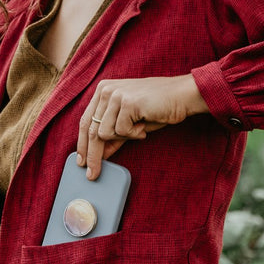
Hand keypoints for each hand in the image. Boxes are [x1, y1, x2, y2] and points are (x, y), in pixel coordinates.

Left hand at [76, 74, 208, 179]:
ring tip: (139, 129)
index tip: (81, 162)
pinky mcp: (127, 102)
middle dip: (92, 155)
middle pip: (91, 130)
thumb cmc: (158, 108)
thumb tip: (98, 155)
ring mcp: (116, 94)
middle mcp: (106, 90)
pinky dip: (134, 134)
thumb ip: (113, 135)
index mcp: (103, 90)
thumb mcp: (131, 122)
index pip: (85, 121)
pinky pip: (121, 131)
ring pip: (104, 133)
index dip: (82, 144)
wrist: (182, 95)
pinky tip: (144, 125)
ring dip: (124, 138)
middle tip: (92, 174)